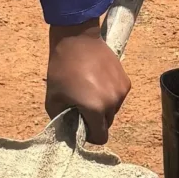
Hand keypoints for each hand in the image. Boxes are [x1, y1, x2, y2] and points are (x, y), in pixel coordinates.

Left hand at [46, 23, 130, 142]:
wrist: (77, 40)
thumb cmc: (61, 69)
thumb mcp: (53, 99)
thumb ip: (61, 120)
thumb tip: (69, 130)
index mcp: (95, 109)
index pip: (100, 137)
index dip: (90, 136)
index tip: (82, 126)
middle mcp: (112, 102)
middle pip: (107, 124)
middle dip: (96, 121)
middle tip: (83, 107)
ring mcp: (121, 91)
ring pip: (113, 111)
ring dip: (103, 107)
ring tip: (90, 91)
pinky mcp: (126, 81)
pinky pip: (118, 97)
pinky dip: (109, 95)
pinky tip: (98, 82)